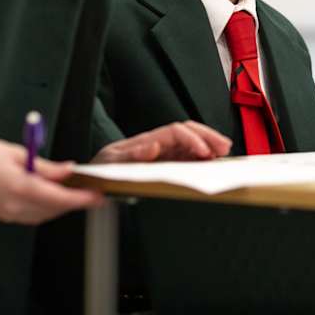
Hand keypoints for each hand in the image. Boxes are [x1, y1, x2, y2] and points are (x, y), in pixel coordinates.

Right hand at [0, 134, 101, 224]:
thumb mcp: (17, 153)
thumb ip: (45, 167)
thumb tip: (69, 171)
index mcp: (19, 187)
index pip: (58, 198)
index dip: (81, 199)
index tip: (98, 196)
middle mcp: (13, 205)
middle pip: (53, 210)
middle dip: (73, 203)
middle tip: (91, 192)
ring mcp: (6, 213)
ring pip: (43, 216)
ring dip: (60, 207)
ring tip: (74, 193)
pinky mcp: (0, 214)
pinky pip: (30, 216)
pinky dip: (45, 208)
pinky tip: (51, 196)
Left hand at [92, 121, 231, 162]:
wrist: (90, 183)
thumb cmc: (101, 171)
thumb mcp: (110, 164)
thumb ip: (131, 156)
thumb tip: (152, 146)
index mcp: (146, 140)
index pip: (175, 132)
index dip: (192, 139)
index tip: (204, 152)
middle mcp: (157, 144)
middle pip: (188, 131)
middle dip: (208, 136)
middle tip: (224, 147)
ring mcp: (163, 153)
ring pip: (191, 142)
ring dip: (209, 144)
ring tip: (224, 151)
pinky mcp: (166, 164)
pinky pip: (188, 157)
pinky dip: (203, 157)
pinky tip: (212, 162)